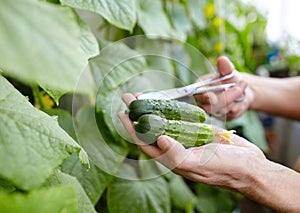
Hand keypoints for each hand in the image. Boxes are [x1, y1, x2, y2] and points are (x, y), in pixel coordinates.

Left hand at [118, 93, 264, 188]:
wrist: (250, 166)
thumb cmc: (226, 169)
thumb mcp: (200, 164)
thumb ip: (178, 155)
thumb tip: (159, 140)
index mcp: (173, 160)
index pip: (146, 143)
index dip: (132, 129)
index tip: (122, 112)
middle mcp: (177, 149)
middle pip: (151, 130)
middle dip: (139, 114)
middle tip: (129, 97)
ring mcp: (187, 140)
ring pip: (164, 123)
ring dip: (153, 109)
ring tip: (143, 95)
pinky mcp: (199, 132)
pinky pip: (181, 119)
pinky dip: (172, 110)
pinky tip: (166, 101)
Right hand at [194, 56, 253, 119]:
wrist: (242, 89)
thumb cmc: (230, 79)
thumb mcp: (229, 71)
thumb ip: (225, 67)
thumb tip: (222, 60)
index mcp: (199, 88)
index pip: (197, 96)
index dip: (204, 98)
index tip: (213, 98)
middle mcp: (203, 102)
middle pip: (211, 106)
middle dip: (227, 97)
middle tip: (240, 86)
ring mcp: (213, 111)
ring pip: (223, 110)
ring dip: (235, 99)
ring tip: (241, 88)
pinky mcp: (222, 118)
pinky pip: (231, 114)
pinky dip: (239, 105)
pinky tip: (240, 99)